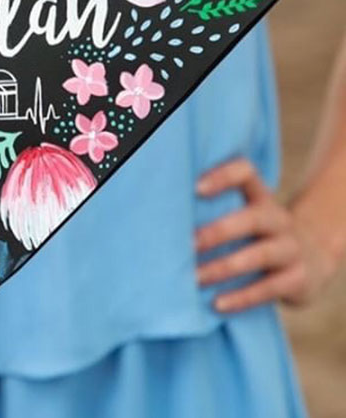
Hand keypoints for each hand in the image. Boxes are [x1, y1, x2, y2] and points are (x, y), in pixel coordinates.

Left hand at [194, 158, 333, 310]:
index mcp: (260, 198)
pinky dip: (241, 298)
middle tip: (186, 246)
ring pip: (259, 255)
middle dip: (217, 232)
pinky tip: (217, 304)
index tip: (195, 188)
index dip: (224, 176)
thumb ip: (215, 212)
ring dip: (222, 268)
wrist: (313, 260)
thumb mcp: (245, 217)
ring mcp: (292, 249)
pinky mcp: (299, 279)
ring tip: (194, 279)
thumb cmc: (257, 236)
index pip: (246, 172)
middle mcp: (278, 219)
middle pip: (252, 219)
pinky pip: (269, 289)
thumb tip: (162, 226)